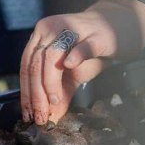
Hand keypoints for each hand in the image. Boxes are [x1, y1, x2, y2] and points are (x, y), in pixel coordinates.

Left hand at [20, 0, 144, 124]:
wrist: (119, 26)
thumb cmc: (91, 49)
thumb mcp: (72, 74)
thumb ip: (60, 94)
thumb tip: (49, 118)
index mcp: (41, 36)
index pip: (26, 66)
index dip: (26, 92)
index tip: (28, 114)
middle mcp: (51, 28)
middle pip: (35, 63)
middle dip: (36, 94)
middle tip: (41, 115)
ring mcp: (73, 28)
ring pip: (52, 55)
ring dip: (50, 82)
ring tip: (55, 101)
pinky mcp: (97, 34)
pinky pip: (83, 45)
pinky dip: (75, 56)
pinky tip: (70, 66)